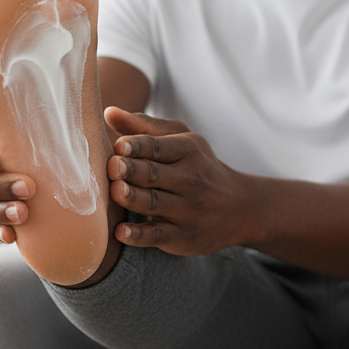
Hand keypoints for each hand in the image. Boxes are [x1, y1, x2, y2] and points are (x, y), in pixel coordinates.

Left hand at [104, 108, 254, 255]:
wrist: (241, 208)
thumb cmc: (198, 167)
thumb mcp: (181, 140)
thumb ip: (143, 127)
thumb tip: (108, 112)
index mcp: (187, 150)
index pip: (158, 146)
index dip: (137, 145)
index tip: (119, 146)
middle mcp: (190, 180)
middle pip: (154, 174)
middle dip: (132, 170)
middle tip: (112, 166)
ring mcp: (187, 210)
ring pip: (154, 203)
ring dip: (133, 198)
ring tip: (114, 191)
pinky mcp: (182, 237)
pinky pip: (158, 235)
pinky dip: (139, 235)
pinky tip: (120, 232)